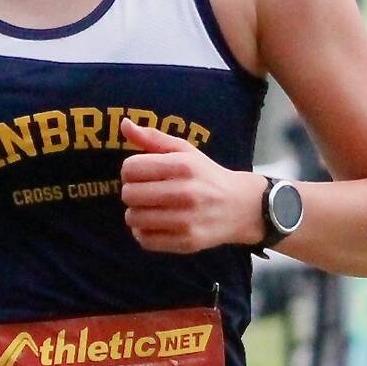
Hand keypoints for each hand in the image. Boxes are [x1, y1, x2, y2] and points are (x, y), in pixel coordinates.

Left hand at [119, 119, 262, 253]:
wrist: (242, 207)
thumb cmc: (206, 175)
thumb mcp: (185, 151)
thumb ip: (153, 138)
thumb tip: (124, 124)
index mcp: (183, 166)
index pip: (130, 168)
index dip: (130, 171)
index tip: (141, 174)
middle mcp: (185, 193)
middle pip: (129, 194)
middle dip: (132, 192)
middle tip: (146, 193)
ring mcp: (186, 220)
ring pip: (133, 218)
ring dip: (137, 213)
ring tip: (150, 209)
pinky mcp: (186, 242)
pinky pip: (145, 240)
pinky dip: (143, 233)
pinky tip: (155, 224)